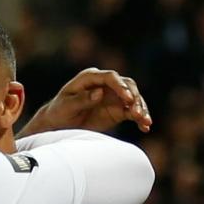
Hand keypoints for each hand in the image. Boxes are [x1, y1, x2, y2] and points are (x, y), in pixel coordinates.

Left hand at [23, 68, 151, 134]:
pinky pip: (132, 112)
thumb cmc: (58, 113)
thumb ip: (82, 100)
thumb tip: (100, 92)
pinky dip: (139, 119)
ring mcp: (113, 96)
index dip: (120, 86)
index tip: (128, 98)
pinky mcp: (117, 110)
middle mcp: (104, 84)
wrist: (58, 126)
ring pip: (133, 98)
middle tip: (137, 113)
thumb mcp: (66, 107)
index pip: (110, 77)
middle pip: (127, 85)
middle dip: (134, 98)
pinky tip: (145, 127)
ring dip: (141, 108)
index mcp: (90, 78)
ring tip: (145, 122)